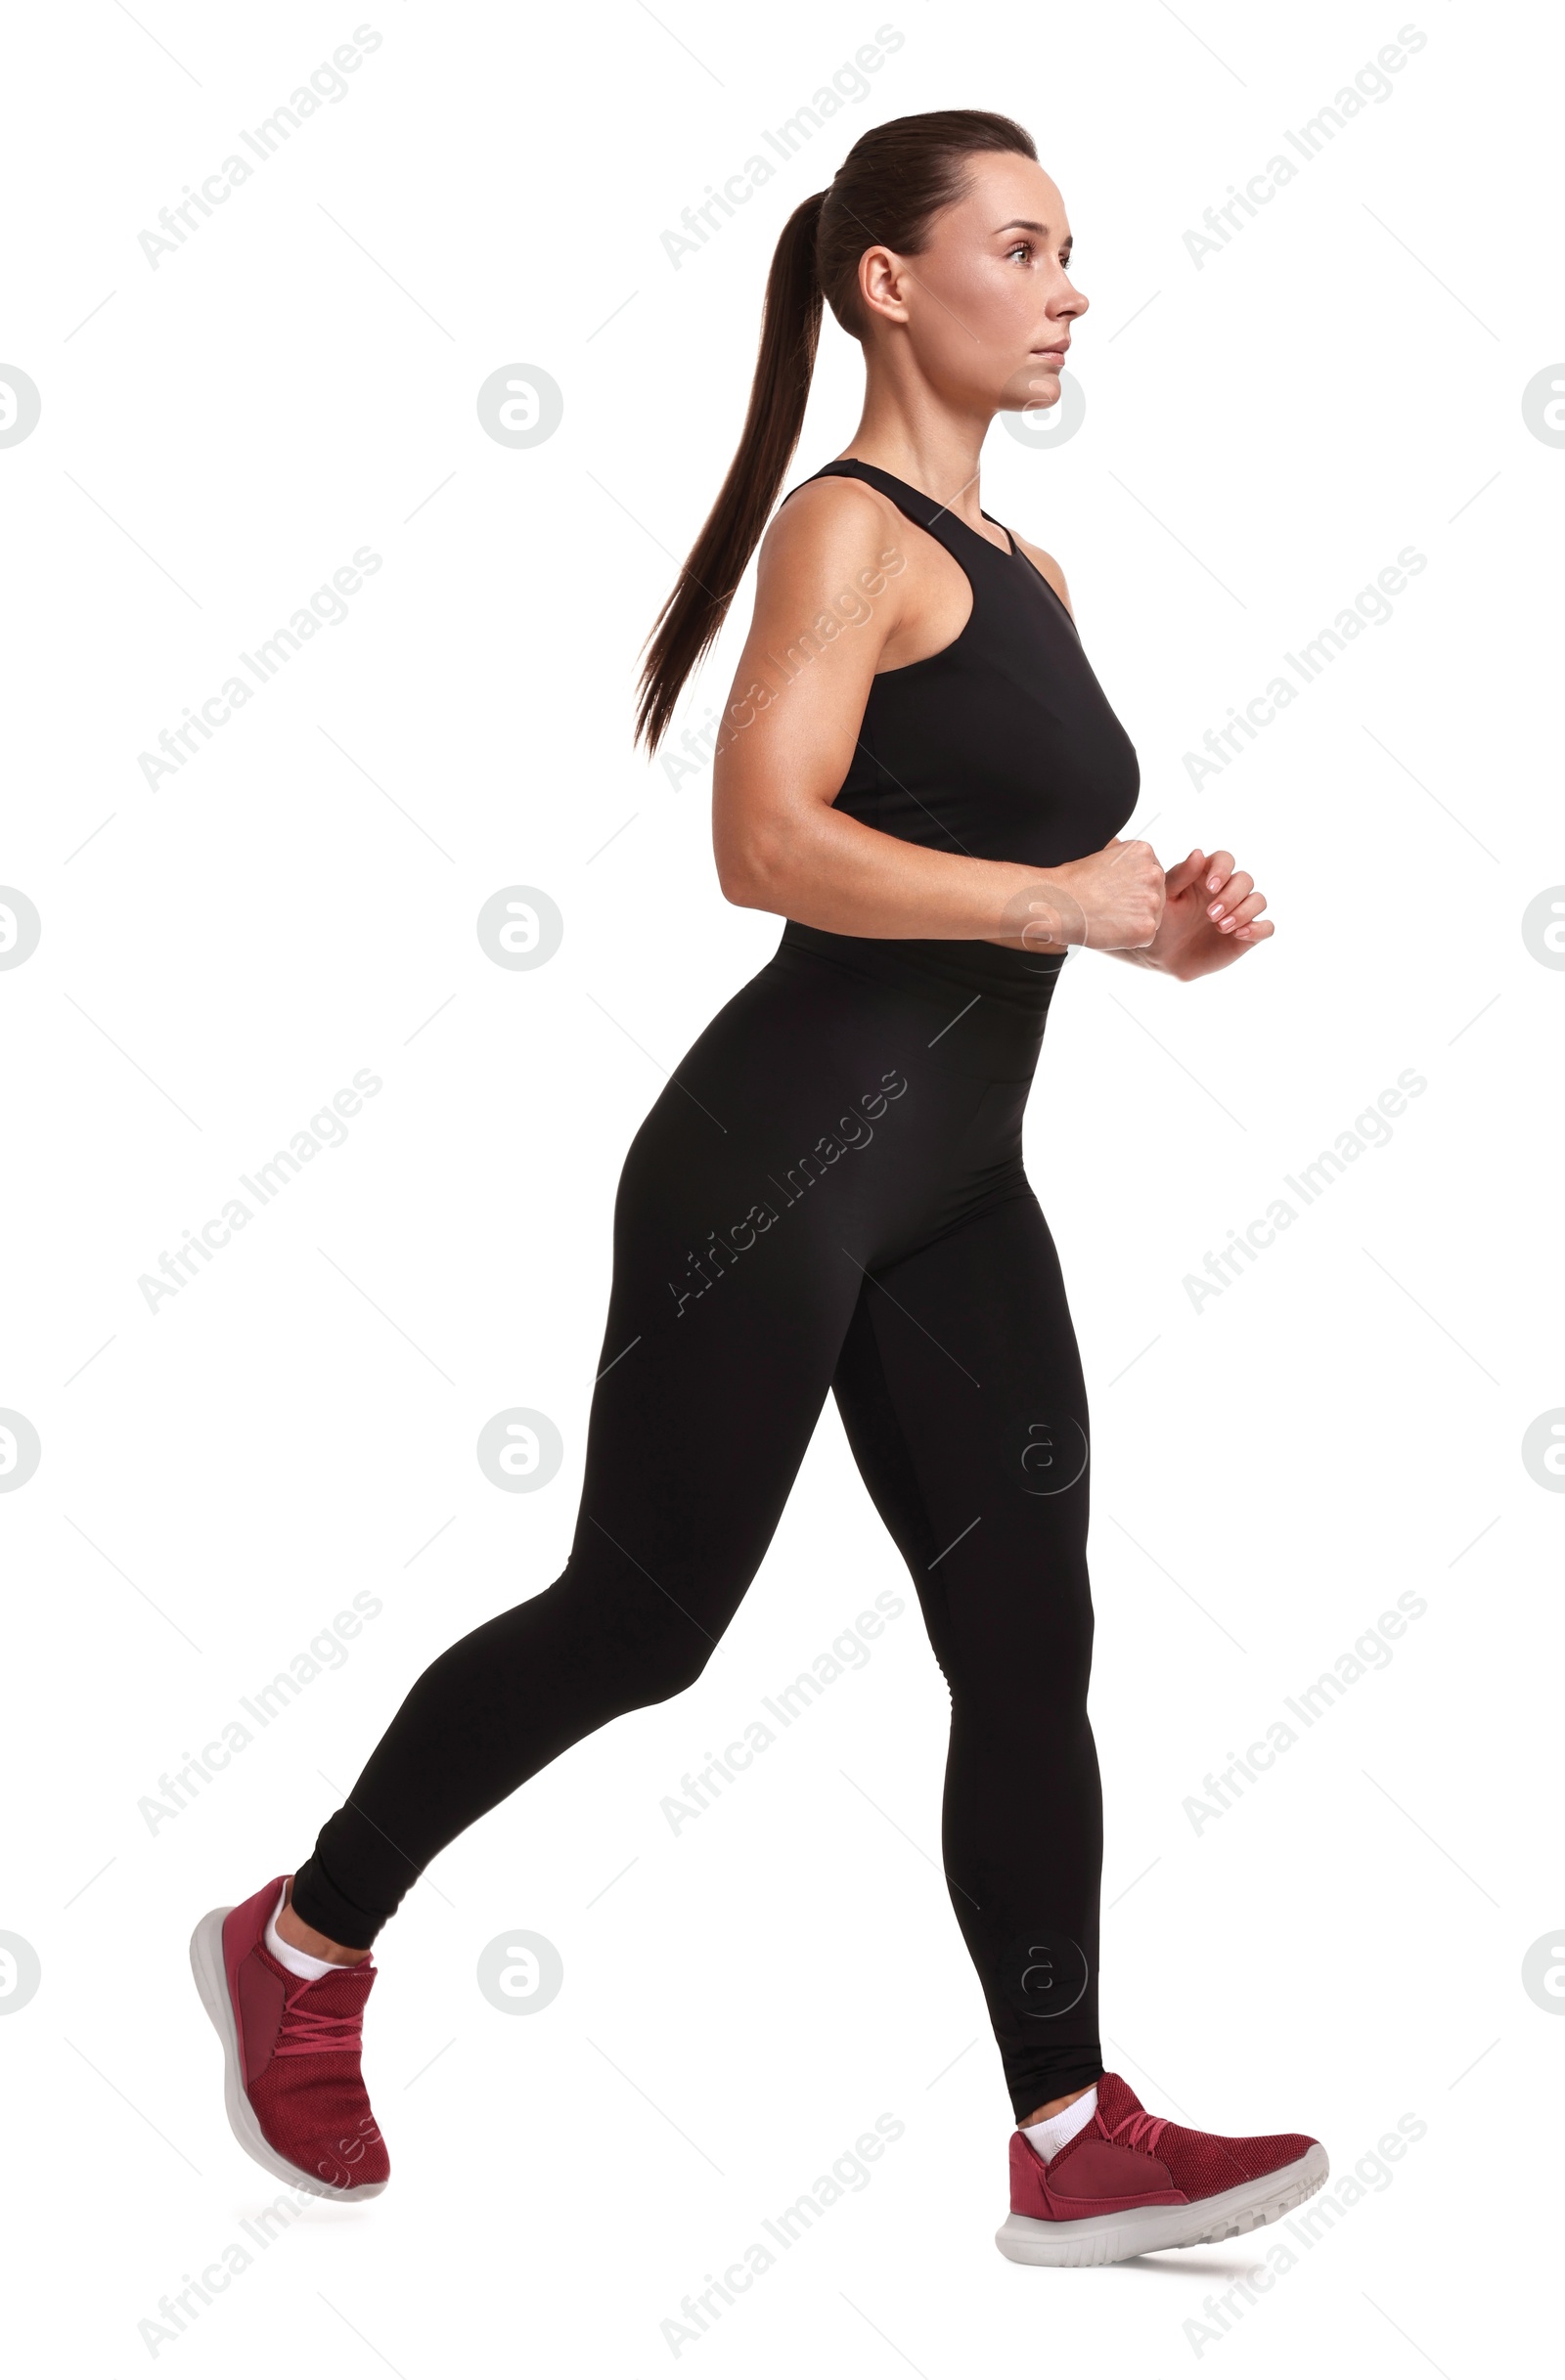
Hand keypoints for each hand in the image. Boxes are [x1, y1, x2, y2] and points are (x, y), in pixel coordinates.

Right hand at [1009, 836, 1164, 951]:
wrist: (1059, 903)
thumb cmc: (1072, 882)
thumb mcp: (1103, 856)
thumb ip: (1127, 862)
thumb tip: (1132, 872)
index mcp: (1144, 851)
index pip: (1150, 876)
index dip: (1131, 888)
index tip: (1111, 892)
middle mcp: (1154, 873)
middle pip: (1155, 896)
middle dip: (1136, 905)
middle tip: (1108, 907)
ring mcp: (1153, 901)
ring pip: (1152, 917)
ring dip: (1133, 921)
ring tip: (1106, 916)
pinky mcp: (1147, 927)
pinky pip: (1145, 937)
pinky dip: (1129, 939)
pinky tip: (1109, 929)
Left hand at [1140, 847, 1272, 979]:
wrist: (1164, 958)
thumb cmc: (1163, 922)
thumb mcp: (1166, 898)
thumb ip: (1181, 875)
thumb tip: (1199, 853)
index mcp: (1207, 876)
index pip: (1225, 860)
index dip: (1222, 869)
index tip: (1211, 887)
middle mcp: (1227, 891)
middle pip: (1245, 880)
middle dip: (1231, 896)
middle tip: (1210, 915)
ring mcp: (1239, 912)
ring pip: (1259, 900)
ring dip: (1244, 912)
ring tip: (1221, 927)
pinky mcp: (1247, 935)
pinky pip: (1267, 927)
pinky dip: (1259, 929)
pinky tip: (1240, 935)